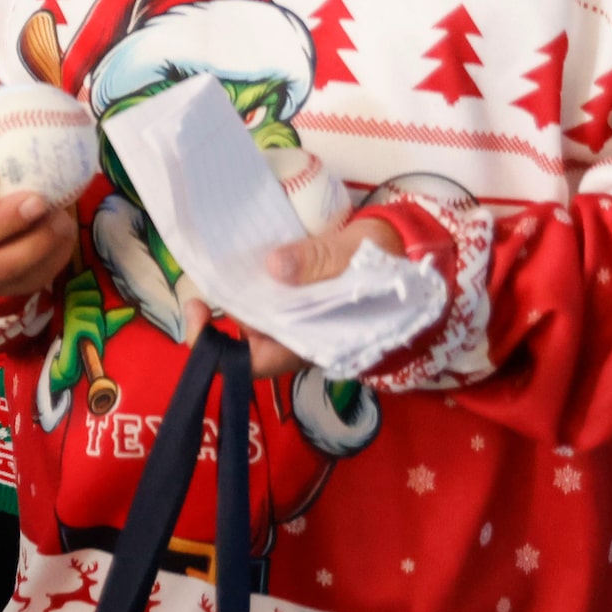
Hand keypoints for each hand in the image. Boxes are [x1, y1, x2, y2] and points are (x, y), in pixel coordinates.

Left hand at [177, 218, 407, 380]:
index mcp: (314, 342)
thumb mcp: (359, 253)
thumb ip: (323, 260)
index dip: (221, 349)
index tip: (200, 309)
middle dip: (223, 310)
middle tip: (208, 276)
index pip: (257, 362)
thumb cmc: (390, 259)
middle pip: (247, 336)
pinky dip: (251, 281)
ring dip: (236, 293)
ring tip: (222, 262)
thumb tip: (277, 267)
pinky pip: (266, 296)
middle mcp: (299, 336)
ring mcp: (298, 318)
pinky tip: (242, 259)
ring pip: (254, 315)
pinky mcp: (299, 298)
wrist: (411, 248)